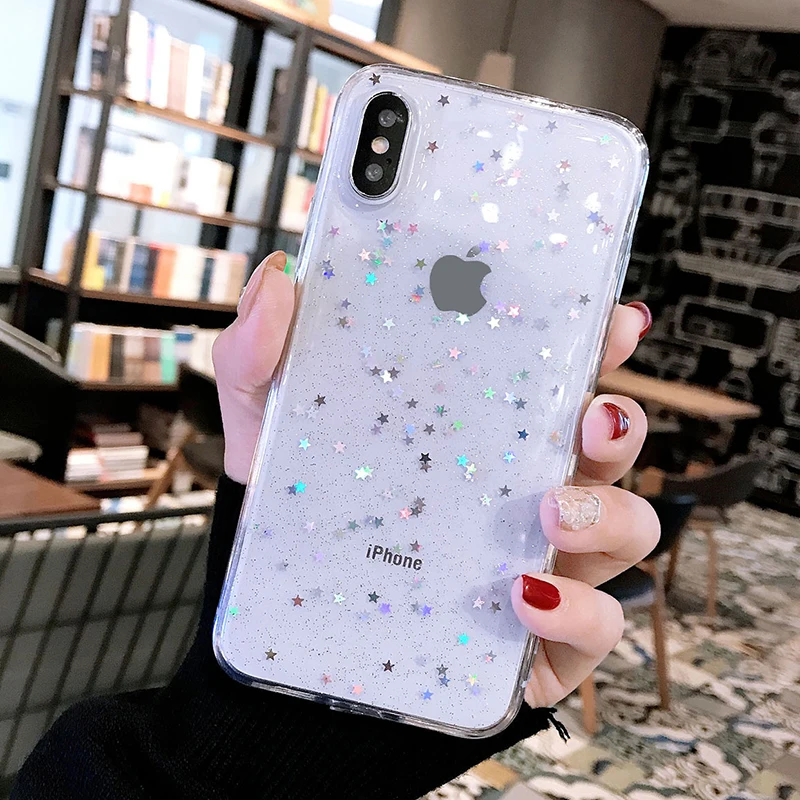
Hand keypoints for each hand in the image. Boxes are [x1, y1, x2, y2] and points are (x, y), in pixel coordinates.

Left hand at [213, 251, 657, 708]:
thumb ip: (260, 355)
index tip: (614, 319)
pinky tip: (522, 597)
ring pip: (627, 529)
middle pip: (610, 446)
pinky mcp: (538, 636)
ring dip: (609, 514)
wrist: (291, 617)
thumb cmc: (297, 511)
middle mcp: (524, 489)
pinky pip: (595, 624)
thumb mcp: (270, 427)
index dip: (600, 345)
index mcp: (481, 431)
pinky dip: (575, 610)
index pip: (558, 378)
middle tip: (588, 417)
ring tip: (550, 512)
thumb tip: (278, 279)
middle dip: (619, 424)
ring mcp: (540, 562)